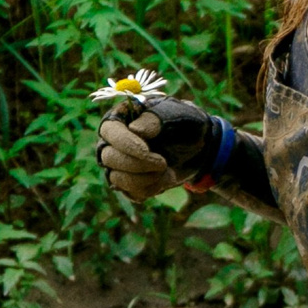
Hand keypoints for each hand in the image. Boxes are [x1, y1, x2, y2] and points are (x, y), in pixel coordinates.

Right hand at [97, 94, 221, 202]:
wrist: (198, 146)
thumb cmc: (183, 123)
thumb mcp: (176, 115)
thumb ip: (155, 119)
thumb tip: (134, 129)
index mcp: (120, 118)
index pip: (110, 131)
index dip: (126, 143)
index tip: (147, 151)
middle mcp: (112, 142)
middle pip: (109, 158)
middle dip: (138, 164)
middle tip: (163, 162)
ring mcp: (118, 165)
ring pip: (118, 179)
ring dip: (146, 178)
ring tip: (167, 169)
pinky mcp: (128, 183)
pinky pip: (132, 193)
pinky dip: (153, 188)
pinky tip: (166, 177)